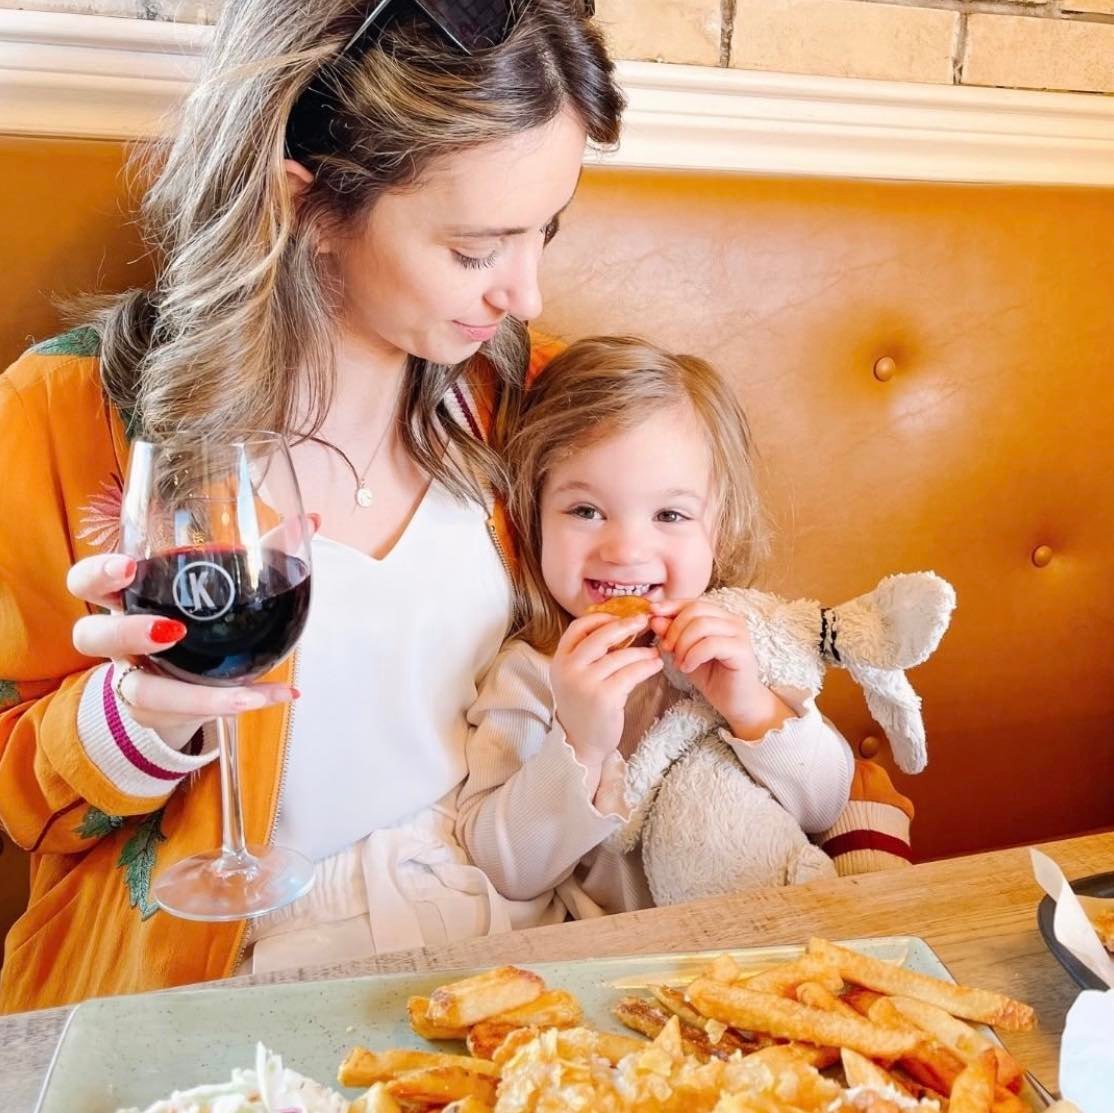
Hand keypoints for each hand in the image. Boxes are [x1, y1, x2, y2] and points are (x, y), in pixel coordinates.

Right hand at [67, 551, 300, 749]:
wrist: (188, 677)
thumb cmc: (199, 616)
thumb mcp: (224, 584)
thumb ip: (263, 553)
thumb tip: (309, 521)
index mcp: (129, 597)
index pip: (87, 581)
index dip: (97, 575)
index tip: (128, 566)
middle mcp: (119, 640)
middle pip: (90, 637)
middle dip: (125, 633)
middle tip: (171, 630)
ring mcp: (133, 680)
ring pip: (141, 692)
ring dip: (194, 695)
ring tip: (243, 695)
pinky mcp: (155, 712)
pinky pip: (187, 714)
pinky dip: (234, 703)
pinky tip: (277, 694)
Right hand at [550, 611, 661, 769]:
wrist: (581, 743)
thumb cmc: (583, 706)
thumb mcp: (575, 677)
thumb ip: (587, 654)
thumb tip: (617, 625)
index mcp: (560, 660)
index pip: (578, 627)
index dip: (601, 618)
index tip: (619, 616)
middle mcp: (569, 669)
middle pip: (601, 636)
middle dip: (626, 625)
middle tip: (644, 621)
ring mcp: (586, 683)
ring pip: (621, 656)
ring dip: (642, 651)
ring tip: (654, 651)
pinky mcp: (605, 697)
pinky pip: (631, 673)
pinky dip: (646, 666)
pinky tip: (655, 664)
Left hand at [651, 599, 790, 740]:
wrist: (735, 703)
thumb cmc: (712, 677)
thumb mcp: (685, 653)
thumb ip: (672, 635)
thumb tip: (654, 618)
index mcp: (720, 616)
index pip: (692, 602)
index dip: (671, 605)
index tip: (652, 613)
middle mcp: (732, 620)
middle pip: (696, 610)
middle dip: (674, 628)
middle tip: (666, 648)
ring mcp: (739, 634)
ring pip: (702, 625)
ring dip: (683, 644)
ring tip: (678, 662)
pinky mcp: (742, 650)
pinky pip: (710, 644)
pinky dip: (693, 655)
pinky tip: (687, 668)